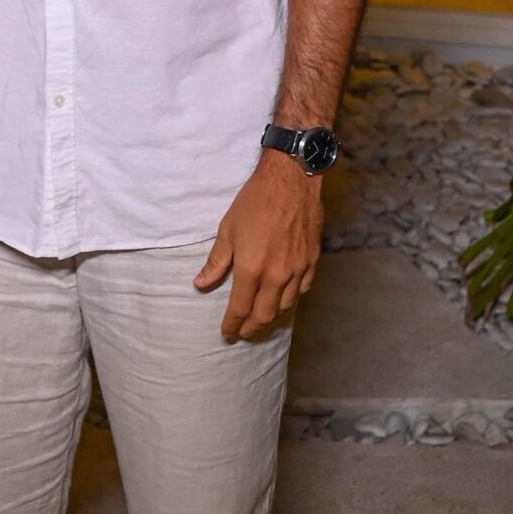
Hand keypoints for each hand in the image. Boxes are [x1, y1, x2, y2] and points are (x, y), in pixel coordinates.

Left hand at [194, 152, 321, 339]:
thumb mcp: (227, 230)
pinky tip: (283, 297)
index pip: (241, 308)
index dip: (232, 324)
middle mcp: (277, 275)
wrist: (291, 180)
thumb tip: (199, 284)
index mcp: (252, 269)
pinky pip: (303, 289)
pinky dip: (291, 298)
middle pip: (265, 315)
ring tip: (260, 319)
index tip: (227, 333)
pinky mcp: (312, 260)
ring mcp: (298, 269)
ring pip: (285, 306)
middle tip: (243, 332)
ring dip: (271, 316)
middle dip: (252, 328)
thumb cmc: (254, 202)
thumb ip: (216, 262)